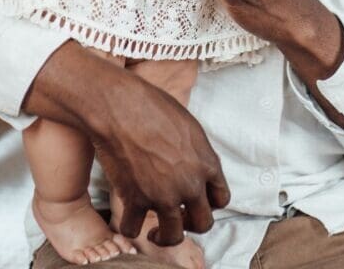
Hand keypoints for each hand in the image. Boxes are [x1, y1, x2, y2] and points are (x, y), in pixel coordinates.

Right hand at [23, 41, 229, 244]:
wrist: (121, 107)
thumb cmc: (153, 106)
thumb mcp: (188, 126)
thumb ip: (197, 153)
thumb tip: (196, 167)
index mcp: (206, 163)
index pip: (222, 198)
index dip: (209, 203)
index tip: (197, 202)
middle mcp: (190, 184)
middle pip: (203, 223)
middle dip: (191, 224)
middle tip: (179, 219)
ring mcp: (163, 195)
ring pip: (173, 236)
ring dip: (164, 237)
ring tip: (155, 232)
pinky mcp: (135, 200)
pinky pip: (133, 229)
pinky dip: (129, 228)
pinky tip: (128, 220)